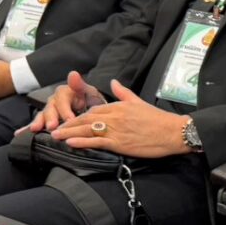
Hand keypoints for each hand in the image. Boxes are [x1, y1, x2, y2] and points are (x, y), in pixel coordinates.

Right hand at [23, 70, 105, 133]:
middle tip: (52, 127)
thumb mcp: (89, 91)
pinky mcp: (45, 120)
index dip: (65, 109)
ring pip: (42, 116)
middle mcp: (55, 101)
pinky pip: (36, 123)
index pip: (62, 99)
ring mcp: (49, 111)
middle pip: (50, 108)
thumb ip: (80, 84)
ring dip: (38, 122)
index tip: (70, 120)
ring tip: (35, 129)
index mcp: (65, 92)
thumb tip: (72, 73)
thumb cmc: (90, 100)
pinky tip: (19, 134)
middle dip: (50, 117)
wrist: (91, 109)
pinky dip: (27, 129)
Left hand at [51, 80, 190, 157]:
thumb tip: (112, 81)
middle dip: (69, 124)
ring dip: (70, 132)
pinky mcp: (120, 144)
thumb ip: (123, 92)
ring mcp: (116, 130)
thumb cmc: (157, 119)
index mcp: (119, 106)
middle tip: (53, 129)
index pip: (94, 109)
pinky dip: (82, 142)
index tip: (68, 120)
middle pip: (87, 119)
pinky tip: (71, 143)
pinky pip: (97, 142)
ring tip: (56, 136)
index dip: (79, 116)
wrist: (172, 132)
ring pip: (88, 130)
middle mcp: (115, 117)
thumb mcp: (138, 101)